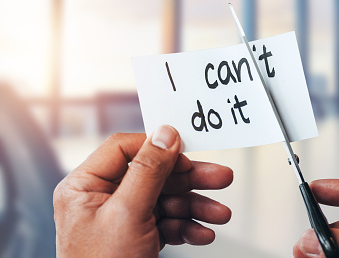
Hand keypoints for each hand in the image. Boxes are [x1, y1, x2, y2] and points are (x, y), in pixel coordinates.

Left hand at [54, 125, 233, 257]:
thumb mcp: (128, 213)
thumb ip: (149, 171)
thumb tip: (166, 134)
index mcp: (85, 186)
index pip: (124, 148)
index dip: (157, 147)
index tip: (186, 150)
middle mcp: (103, 198)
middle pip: (155, 175)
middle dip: (190, 180)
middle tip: (220, 177)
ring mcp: (122, 219)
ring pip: (166, 200)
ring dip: (196, 207)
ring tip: (220, 214)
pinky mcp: (138, 236)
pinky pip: (167, 223)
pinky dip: (187, 228)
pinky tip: (204, 233)